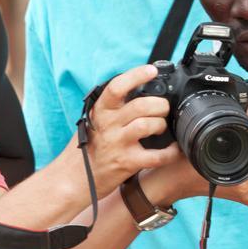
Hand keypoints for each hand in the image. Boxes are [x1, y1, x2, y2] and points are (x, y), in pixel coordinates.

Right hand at [82, 65, 180, 196]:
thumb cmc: (89, 147)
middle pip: (141, 105)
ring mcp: (117, 144)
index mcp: (101, 111)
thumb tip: (138, 88)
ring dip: (161, 125)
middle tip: (163, 108)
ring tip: (161, 128)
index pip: (117, 87)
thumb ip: (114, 107)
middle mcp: (108, 125)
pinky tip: (173, 149)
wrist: (74, 178)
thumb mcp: (95, 121)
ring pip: (148, 125)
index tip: (152, 70)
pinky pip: (156, 156)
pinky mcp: (126, 163)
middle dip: (160, 105)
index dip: (136, 75)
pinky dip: (170, 153)